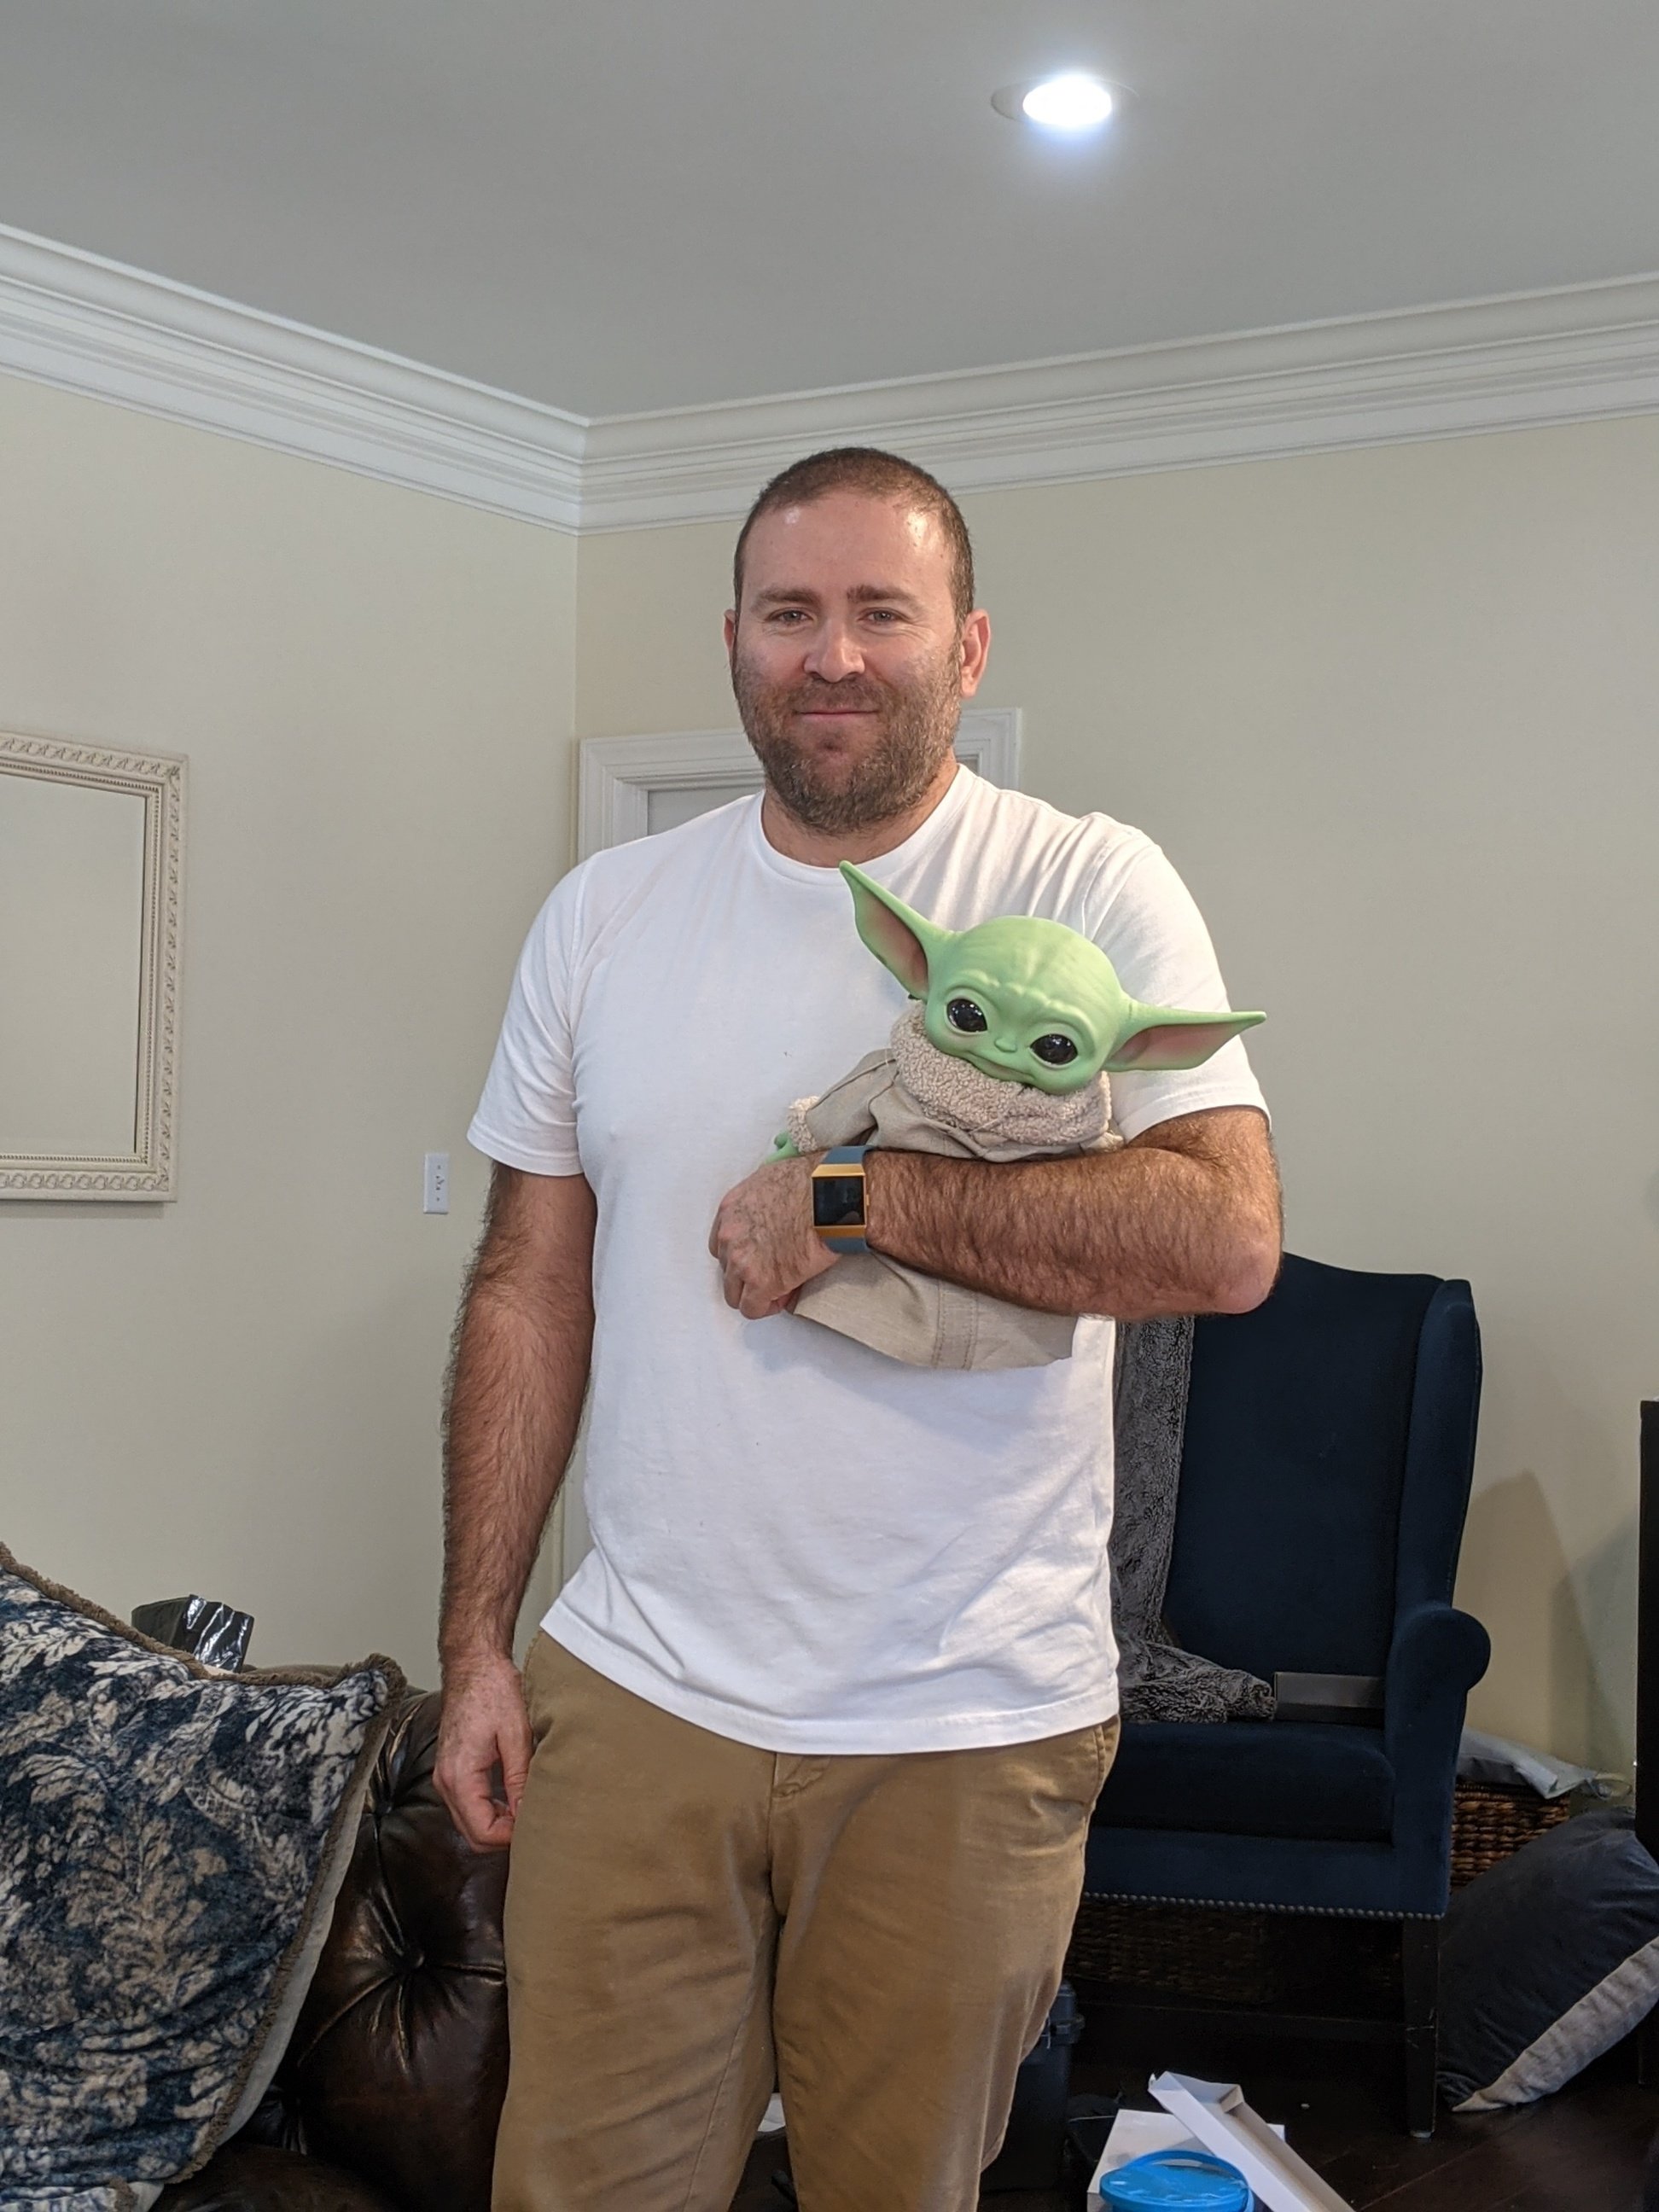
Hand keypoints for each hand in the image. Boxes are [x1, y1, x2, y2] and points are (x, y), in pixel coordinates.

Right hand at [434, 1651, 532, 1850]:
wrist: (474, 1666)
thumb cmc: (493, 1691)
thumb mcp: (517, 1735)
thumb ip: (520, 1779)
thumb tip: (527, 1815)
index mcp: (460, 1776)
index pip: (482, 1831)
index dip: (511, 1837)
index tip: (535, 1825)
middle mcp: (446, 1782)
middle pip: (472, 1835)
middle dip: (503, 1837)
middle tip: (534, 1823)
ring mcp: (445, 1777)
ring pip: (469, 1823)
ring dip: (497, 1825)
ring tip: (526, 1811)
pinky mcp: (451, 1771)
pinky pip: (467, 1806)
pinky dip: (488, 1812)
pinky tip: (512, 1800)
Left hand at [708, 1154, 838, 1318]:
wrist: (829, 1198)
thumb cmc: (812, 1183)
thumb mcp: (771, 1180)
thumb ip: (761, 1202)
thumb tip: (773, 1214)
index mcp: (731, 1209)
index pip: (721, 1244)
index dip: (741, 1255)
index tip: (757, 1259)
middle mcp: (729, 1236)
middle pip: (727, 1269)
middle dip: (747, 1275)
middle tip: (770, 1275)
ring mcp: (742, 1261)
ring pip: (735, 1293)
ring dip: (754, 1293)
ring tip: (777, 1290)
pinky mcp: (762, 1282)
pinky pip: (753, 1308)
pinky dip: (765, 1308)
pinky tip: (782, 1298)